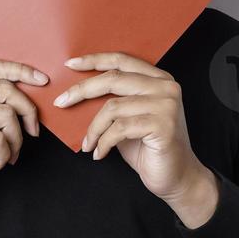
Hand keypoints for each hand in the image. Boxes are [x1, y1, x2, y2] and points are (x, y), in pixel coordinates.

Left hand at [55, 52, 218, 228]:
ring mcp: (166, 105)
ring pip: (112, 107)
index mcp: (159, 79)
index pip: (122, 61)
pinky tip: (99, 153)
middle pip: (113, 80)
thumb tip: (77, 91)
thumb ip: (114, 100)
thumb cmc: (149, 148)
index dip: (94, 60)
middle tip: (61, 103)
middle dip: (81, 90)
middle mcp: (165, 87)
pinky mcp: (163, 125)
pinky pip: (119, 129)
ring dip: (93, 129)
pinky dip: (104, 142)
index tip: (70, 65)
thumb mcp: (128, 118)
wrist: (176, 177)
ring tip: (88, 144)